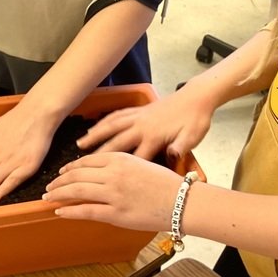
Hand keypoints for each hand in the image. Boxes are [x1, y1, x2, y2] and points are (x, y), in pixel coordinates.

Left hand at [44, 152, 181, 230]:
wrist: (181, 201)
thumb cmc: (165, 183)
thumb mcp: (140, 163)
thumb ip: (119, 165)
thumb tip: (101, 172)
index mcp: (119, 159)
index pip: (86, 162)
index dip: (70, 168)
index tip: (62, 173)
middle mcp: (113, 174)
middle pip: (77, 175)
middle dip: (59, 182)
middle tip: (49, 187)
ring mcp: (113, 194)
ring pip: (77, 191)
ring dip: (59, 194)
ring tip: (48, 198)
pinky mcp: (115, 213)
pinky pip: (86, 211)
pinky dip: (69, 211)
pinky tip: (59, 212)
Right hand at [76, 81, 215, 161]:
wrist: (197, 97)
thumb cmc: (196, 120)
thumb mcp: (193, 137)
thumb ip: (181, 147)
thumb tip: (172, 156)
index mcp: (155, 136)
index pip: (135, 157)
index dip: (122, 170)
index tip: (107, 179)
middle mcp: (142, 126)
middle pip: (116, 141)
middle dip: (98, 153)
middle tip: (83, 163)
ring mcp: (139, 116)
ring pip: (112, 125)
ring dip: (95, 134)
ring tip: (80, 144)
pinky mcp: (139, 109)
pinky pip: (117, 115)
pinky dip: (104, 121)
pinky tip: (96, 126)